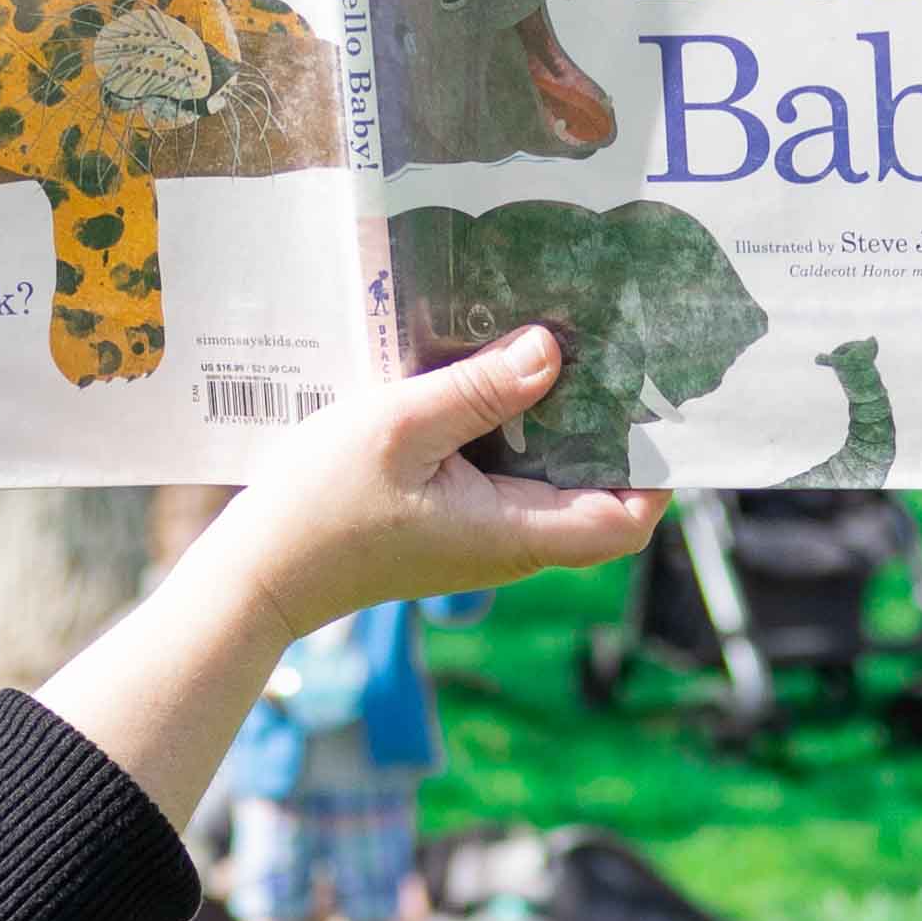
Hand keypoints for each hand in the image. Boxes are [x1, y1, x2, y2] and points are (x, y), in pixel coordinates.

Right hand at [210, 328, 644, 635]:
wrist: (260, 571)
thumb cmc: (321, 504)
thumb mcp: (399, 426)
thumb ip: (479, 390)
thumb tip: (551, 351)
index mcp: (513, 533)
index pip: (624, 523)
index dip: (658, 474)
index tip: (661, 406)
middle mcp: (511, 543)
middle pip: (599, 495)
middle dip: (615, 431)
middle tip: (616, 353)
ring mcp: (484, 536)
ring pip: (555, 481)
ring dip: (565, 423)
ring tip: (562, 349)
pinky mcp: (456, 522)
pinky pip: (512, 477)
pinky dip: (520, 431)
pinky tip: (498, 379)